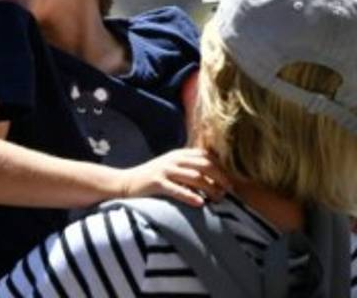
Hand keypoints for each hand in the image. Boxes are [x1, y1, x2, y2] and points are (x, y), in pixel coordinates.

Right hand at [115, 148, 232, 206]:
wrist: (126, 182)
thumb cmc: (153, 178)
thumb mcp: (172, 167)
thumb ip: (190, 168)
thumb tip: (215, 178)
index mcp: (179, 154)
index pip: (206, 155)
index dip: (221, 167)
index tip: (230, 180)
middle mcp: (173, 159)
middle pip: (204, 164)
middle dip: (220, 177)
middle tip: (230, 190)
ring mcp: (164, 170)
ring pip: (194, 177)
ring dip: (210, 188)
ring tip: (219, 199)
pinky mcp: (156, 182)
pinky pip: (176, 189)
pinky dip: (190, 196)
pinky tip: (200, 203)